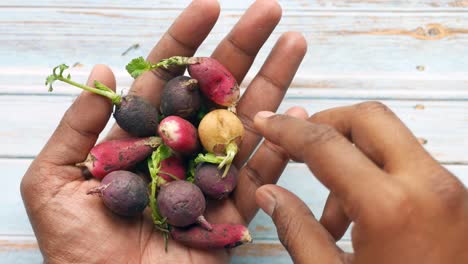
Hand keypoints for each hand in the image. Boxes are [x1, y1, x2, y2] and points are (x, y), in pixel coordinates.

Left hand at [20, 1, 307, 262]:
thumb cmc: (75, 250)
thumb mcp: (53, 181)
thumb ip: (79, 128)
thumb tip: (106, 70)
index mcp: (139, 140)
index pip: (167, 80)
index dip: (187, 42)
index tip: (211, 6)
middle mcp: (179, 152)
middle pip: (215, 93)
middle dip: (241, 50)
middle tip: (269, 12)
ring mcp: (209, 180)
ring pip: (245, 125)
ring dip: (271, 84)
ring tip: (294, 45)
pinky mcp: (230, 213)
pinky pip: (260, 176)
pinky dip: (280, 147)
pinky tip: (298, 112)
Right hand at [254, 102, 467, 263]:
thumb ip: (297, 229)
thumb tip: (271, 194)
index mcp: (390, 207)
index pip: (326, 144)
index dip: (288, 130)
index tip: (269, 124)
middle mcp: (428, 186)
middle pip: (369, 119)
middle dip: (326, 125)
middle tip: (298, 146)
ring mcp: (449, 191)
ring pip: (390, 140)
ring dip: (351, 156)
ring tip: (330, 211)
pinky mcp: (455, 200)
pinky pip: (407, 166)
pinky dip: (375, 174)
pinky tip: (359, 219)